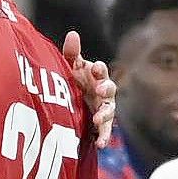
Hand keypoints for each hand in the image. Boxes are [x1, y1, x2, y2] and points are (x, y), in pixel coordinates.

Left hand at [62, 31, 115, 147]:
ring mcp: (103, 107)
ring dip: (105, 114)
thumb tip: (73, 33)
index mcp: (95, 75)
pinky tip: (100, 144)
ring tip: (98, 119)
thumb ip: (71, 53)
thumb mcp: (69, 67)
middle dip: (106, 88)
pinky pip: (105, 131)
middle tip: (101, 90)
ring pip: (109, 110)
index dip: (98, 68)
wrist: (68, 102)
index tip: (93, 68)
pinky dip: (104, 137)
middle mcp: (102, 91)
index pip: (100, 69)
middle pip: (109, 88)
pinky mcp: (100, 124)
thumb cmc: (72, 80)